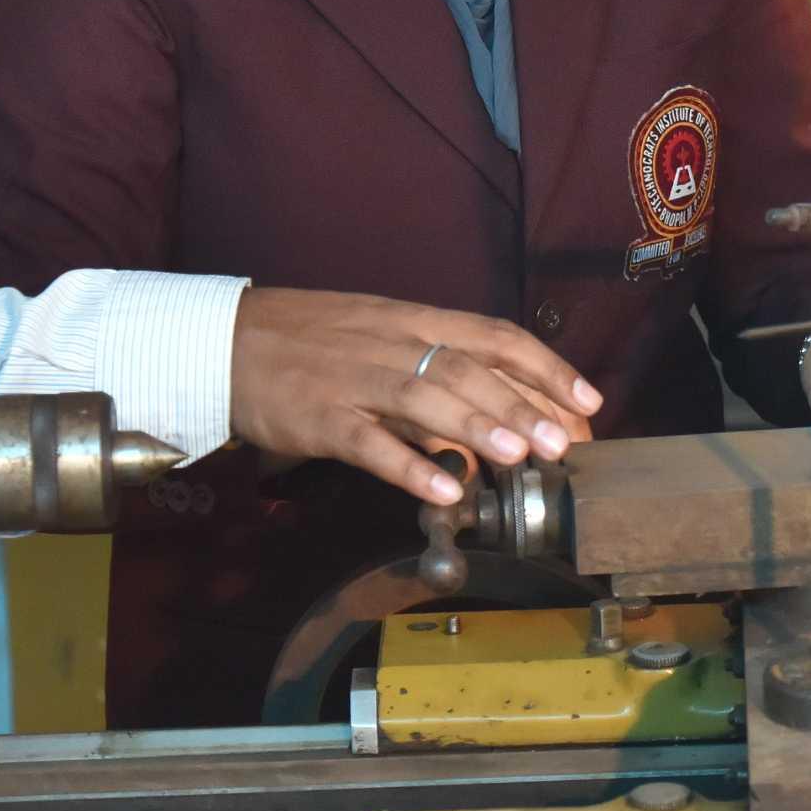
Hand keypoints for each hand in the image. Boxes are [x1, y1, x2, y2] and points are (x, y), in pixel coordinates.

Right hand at [229, 287, 601, 507]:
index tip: (588, 401)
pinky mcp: (318, 416)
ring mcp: (353, 378)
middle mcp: (391, 342)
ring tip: (521, 458)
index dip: (545, 366)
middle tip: (565, 444)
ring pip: (425, 397)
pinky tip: (445, 490)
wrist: (222, 341)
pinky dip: (409, 466)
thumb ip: (435, 372)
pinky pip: (369, 441)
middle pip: (467, 368)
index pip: (493, 335)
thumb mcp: (380, 339)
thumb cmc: (310, 342)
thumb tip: (496, 414)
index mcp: (413, 320)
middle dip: (522, 405)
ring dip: (478, 426)